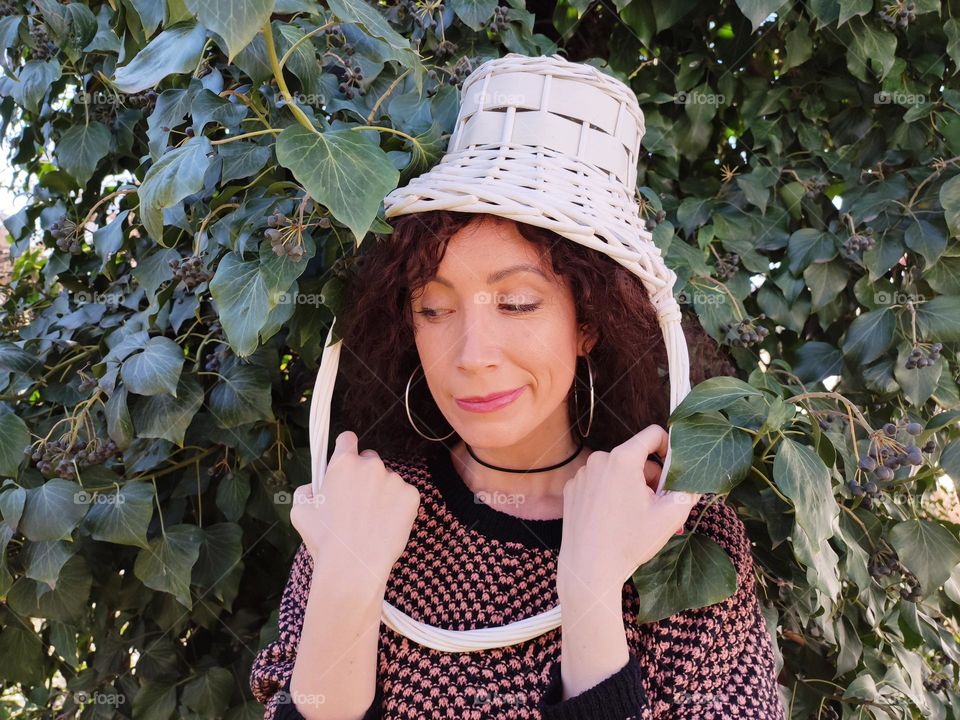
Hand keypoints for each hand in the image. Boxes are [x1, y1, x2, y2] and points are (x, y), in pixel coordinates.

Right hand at [290, 431, 421, 587]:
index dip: (345, 449)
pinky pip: (403, 495)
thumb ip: (306, 490)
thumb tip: (315, 486)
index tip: (346, 460)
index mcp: (343, 463)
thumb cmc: (324, 541)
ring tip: (371, 521)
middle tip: (357, 502)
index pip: (347, 439)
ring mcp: (394, 479)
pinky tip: (385, 524)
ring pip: (387, 480)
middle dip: (364, 475)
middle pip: (369, 459)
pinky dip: (397, 506)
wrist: (354, 566)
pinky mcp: (411, 496)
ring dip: (381, 492)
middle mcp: (371, 465)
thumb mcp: (300, 511)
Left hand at [556, 425, 700, 598]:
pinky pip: (598, 482)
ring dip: (629, 485)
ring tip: (634, 515)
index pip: (653, 434)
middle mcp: (599, 459)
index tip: (673, 470)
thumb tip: (696, 482)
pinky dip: (608, 493)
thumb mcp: (670, 516)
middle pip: (635, 456)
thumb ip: (688, 492)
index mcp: (623, 459)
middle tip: (656, 504)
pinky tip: (612, 518)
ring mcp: (582, 474)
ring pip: (616, 471)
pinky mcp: (571, 489)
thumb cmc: (629, 541)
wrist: (589, 568)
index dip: (669, 448)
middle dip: (650, 477)